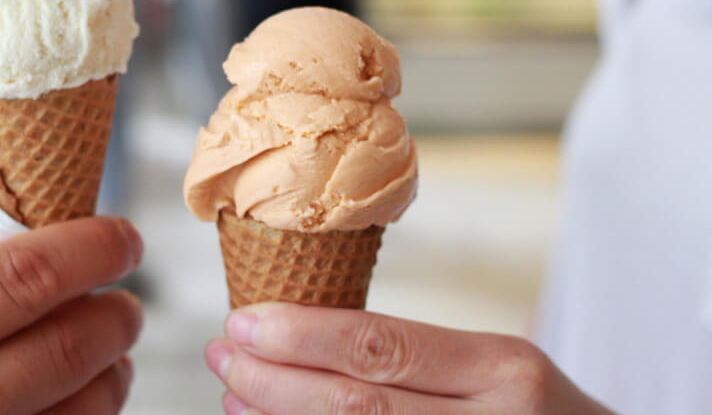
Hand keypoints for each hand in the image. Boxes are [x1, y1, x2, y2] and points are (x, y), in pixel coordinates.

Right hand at [0, 216, 143, 413]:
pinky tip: (78, 405)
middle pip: (74, 343)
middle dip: (117, 313)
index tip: (121, 239)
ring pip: (89, 409)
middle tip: (123, 303)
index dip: (92, 249)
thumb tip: (25, 256)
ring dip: (113, 373)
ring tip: (107, 356)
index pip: (27, 277)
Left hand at [206, 302, 614, 414]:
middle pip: (357, 403)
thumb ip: (419, 359)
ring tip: (235, 398)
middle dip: (274, 379)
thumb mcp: (499, 370)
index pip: (381, 346)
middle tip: (223, 356)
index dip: (301, 335)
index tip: (243, 321)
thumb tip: (304, 339)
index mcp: (502, 369)